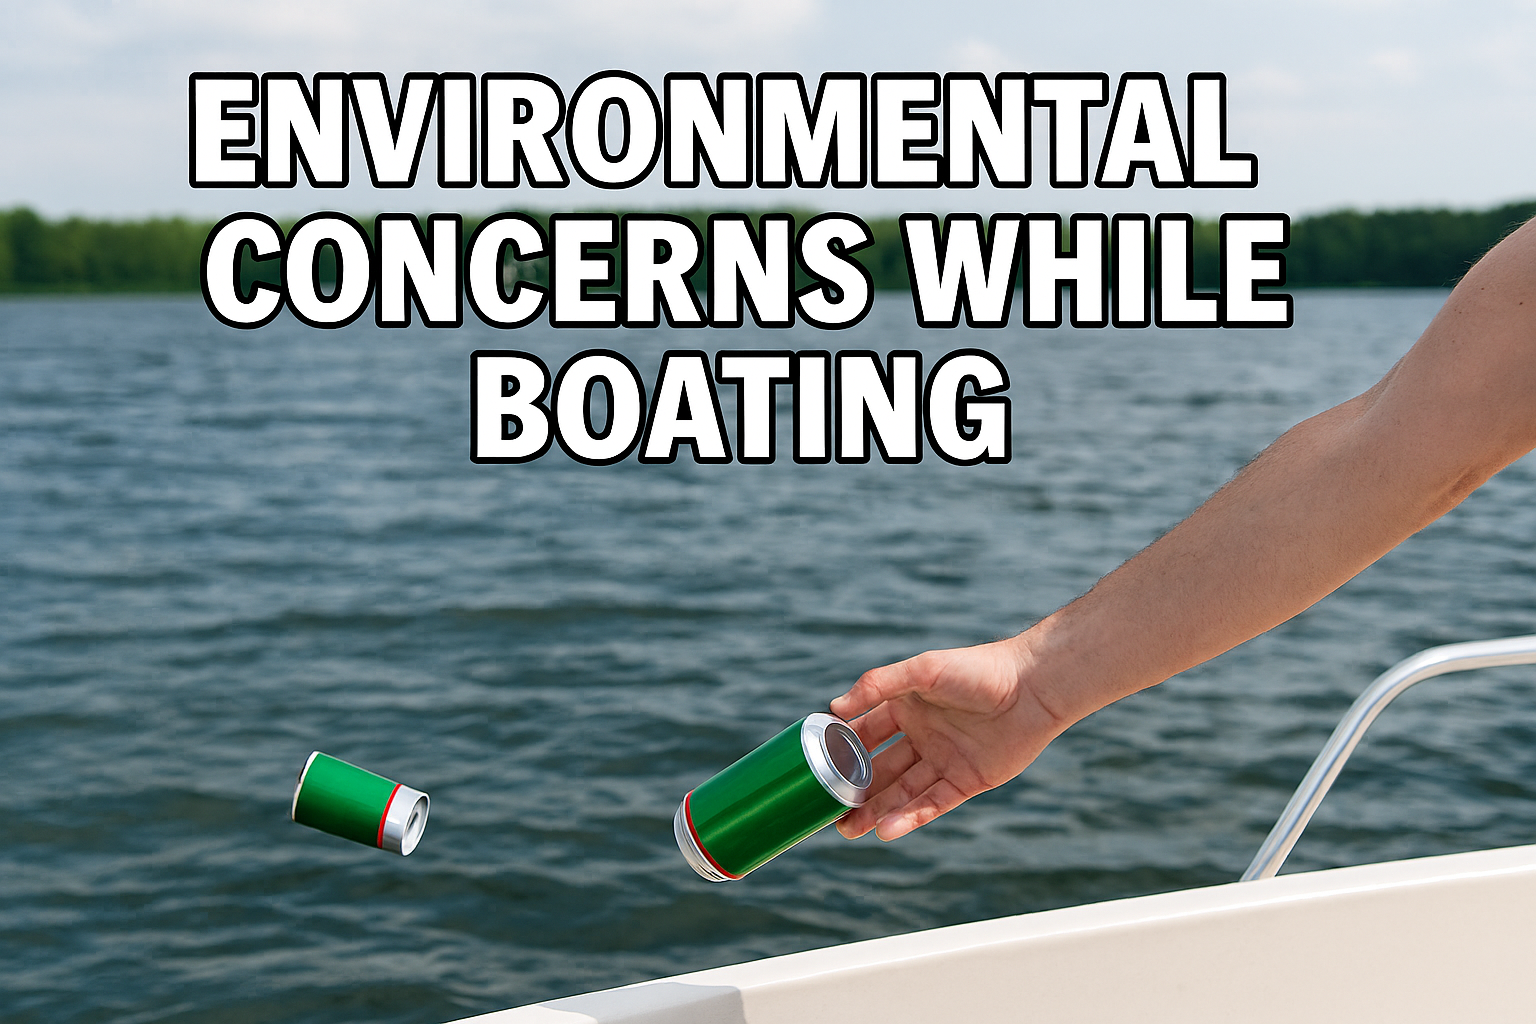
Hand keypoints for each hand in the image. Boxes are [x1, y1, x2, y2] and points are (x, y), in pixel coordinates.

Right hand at [831, 636, 1067, 841]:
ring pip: (903, 791)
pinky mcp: (968, 781)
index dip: (842, 750)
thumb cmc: (977, 670)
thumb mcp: (922, 670)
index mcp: (907, 707)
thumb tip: (835, 708)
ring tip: (847, 830)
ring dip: (876, 810)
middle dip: (854, 791)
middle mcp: (922, 736)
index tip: (814, 768)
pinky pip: (934, 803)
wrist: (1033, 687)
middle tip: (825, 813)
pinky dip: (910, 817)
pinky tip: (886, 829)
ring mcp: (944, 760)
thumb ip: (879, 685)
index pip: (865, 732)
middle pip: (880, 768)